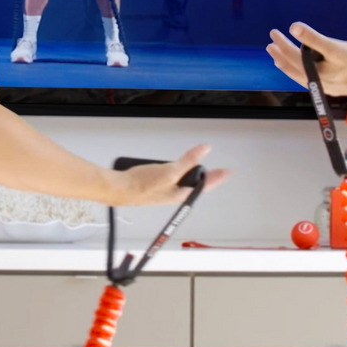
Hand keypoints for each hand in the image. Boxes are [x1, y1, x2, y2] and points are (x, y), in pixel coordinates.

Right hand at [104, 145, 227, 206]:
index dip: (217, 178)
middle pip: (195, 186)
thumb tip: (204, 150)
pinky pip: (173, 181)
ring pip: (183, 183)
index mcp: (182, 194)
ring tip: (198, 170)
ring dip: (191, 176)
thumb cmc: (142, 185)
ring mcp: (165, 192)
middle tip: (216, 173)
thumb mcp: (170, 171)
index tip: (227, 172)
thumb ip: (188, 161)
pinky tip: (174, 169)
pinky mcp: (155, 188)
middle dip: (206, 179)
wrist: (120, 190)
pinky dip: (178, 174)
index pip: (205, 185)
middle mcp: (175, 195)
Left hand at [267, 23, 346, 95]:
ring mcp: (320, 86)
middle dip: (279, 55)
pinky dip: (298, 71)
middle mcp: (313, 81)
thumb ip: (313, 38)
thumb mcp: (334, 47)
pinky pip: (306, 79)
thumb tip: (294, 28)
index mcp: (312, 71)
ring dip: (286, 65)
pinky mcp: (328, 87)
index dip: (281, 43)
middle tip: (270, 46)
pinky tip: (300, 69)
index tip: (274, 33)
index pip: (291, 55)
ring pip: (297, 75)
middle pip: (290, 67)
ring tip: (278, 59)